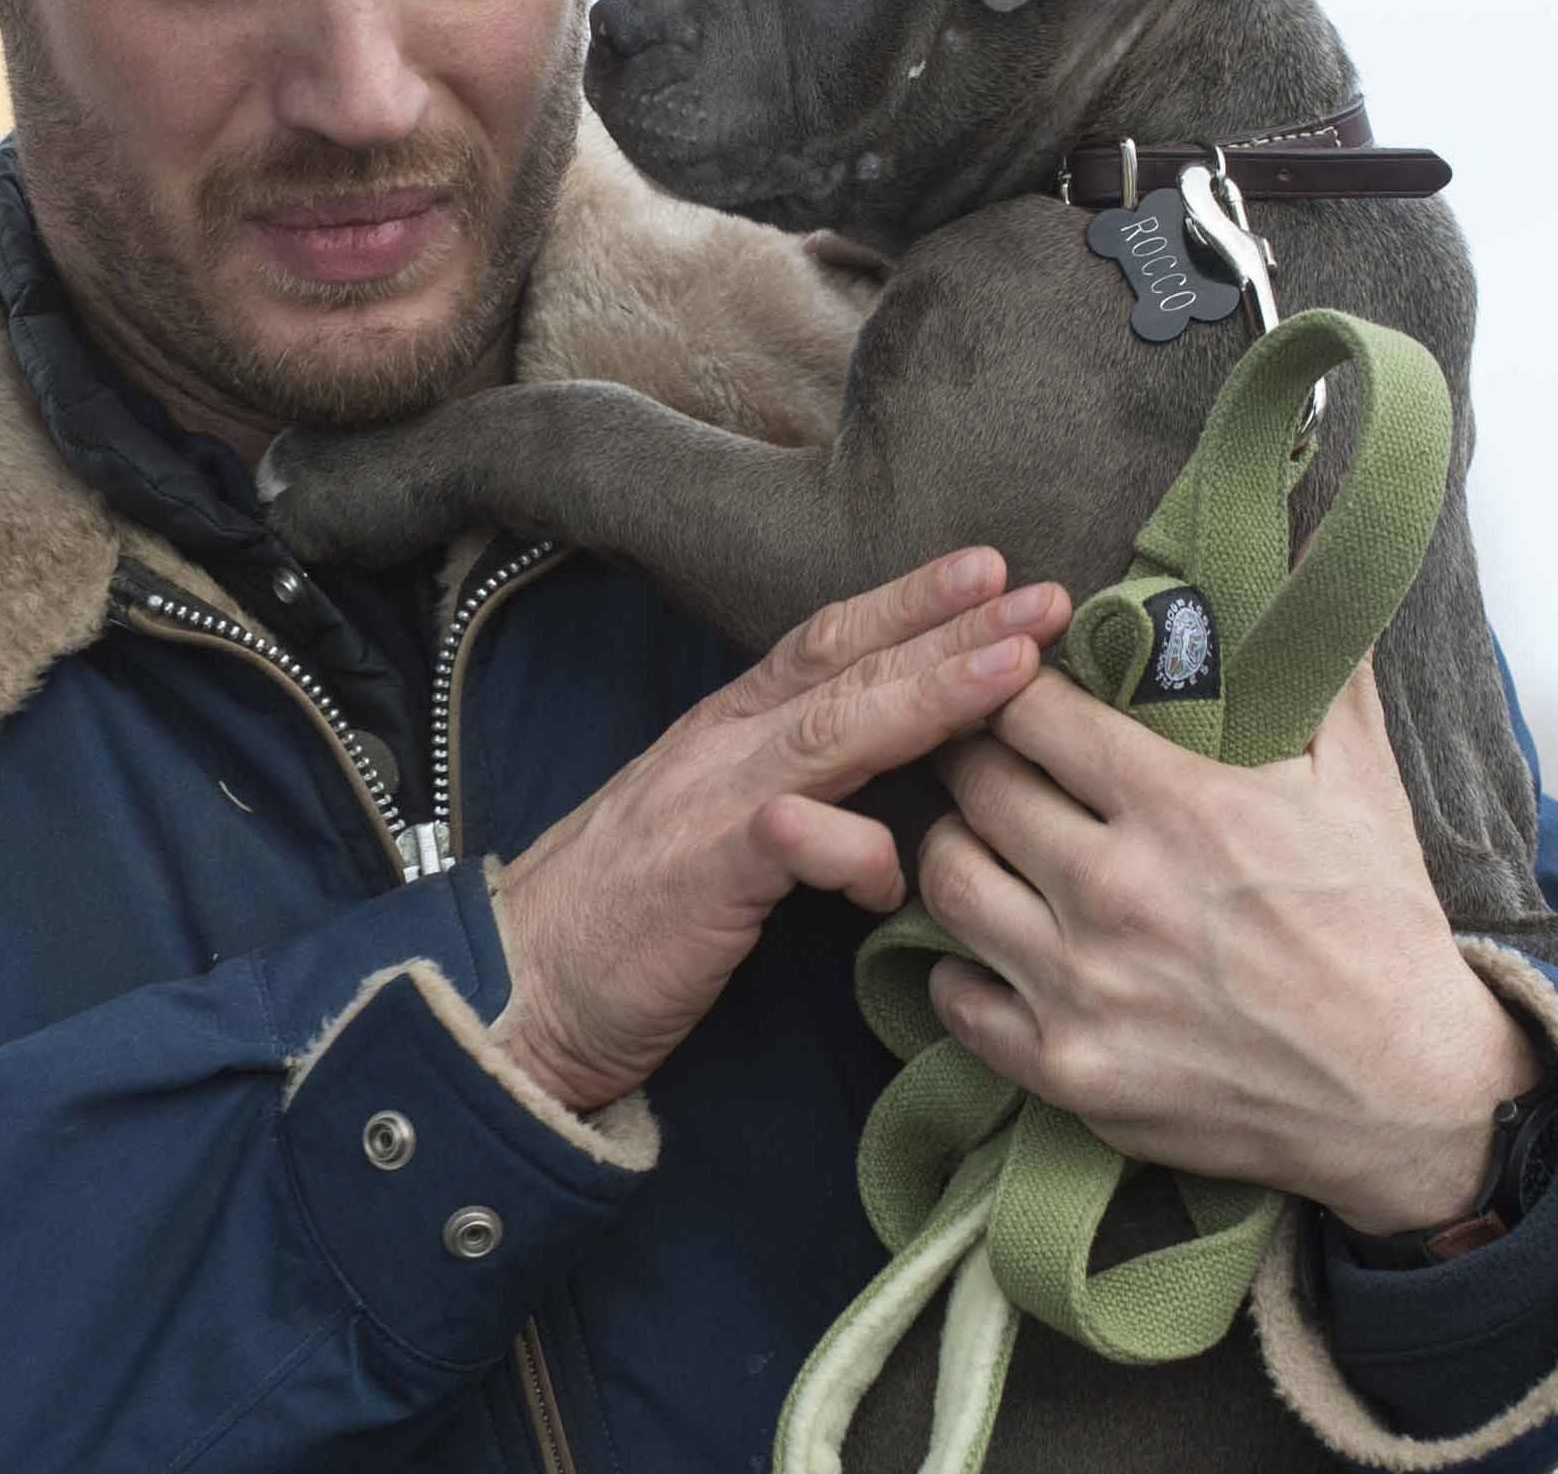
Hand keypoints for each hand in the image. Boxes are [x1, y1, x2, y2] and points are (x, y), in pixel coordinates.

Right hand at [493, 550, 1074, 1114]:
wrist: (512, 987)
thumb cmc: (620, 924)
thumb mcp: (710, 834)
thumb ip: (790, 801)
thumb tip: (882, 805)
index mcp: (724, 732)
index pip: (827, 643)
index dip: (910, 603)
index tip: (992, 570)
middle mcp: (718, 746)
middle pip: (847, 665)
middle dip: (951, 624)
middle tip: (1046, 591)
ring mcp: (707, 803)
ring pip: (834, 728)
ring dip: (933, 690)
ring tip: (1019, 661)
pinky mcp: (700, 876)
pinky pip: (792, 841)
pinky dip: (855, 851)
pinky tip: (897, 876)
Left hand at [919, 659, 1541, 1233]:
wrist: (1409, 1097)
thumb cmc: (1380, 926)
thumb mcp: (1361, 781)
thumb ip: (1315, 662)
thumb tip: (1300, 551)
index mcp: (1180, 803)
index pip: (1029, 707)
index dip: (1017, 689)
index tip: (1026, 694)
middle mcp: (1115, 889)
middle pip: (975, 783)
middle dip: (977, 758)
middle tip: (992, 759)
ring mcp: (1081, 984)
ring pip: (947, 877)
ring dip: (959, 848)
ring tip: (988, 841)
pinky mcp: (1065, 1067)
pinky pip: (954, 993)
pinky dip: (959, 967)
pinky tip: (991, 946)